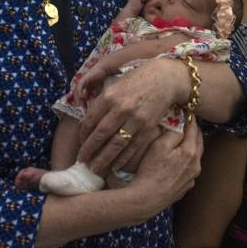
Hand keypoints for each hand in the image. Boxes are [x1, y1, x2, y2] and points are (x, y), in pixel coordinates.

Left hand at [77, 57, 181, 174]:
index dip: (83, 134)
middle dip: (89, 150)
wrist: (166, 78)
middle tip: (81, 161)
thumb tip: (88, 117)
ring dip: (103, 159)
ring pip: (115, 144)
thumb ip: (102, 99)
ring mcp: (135, 119)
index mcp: (109, 96)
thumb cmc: (139, 79)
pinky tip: (114, 167)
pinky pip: (133, 147)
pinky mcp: (148, 127)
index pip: (90, 120)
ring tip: (94, 169)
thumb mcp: (116, 83)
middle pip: (100, 134)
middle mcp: (121, 108)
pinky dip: (123, 159)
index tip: (80, 142)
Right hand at [127, 123, 203, 210]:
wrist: (147, 199)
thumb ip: (173, 132)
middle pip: (199, 141)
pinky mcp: (186, 186)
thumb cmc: (151, 171)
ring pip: (196, 155)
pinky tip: (179, 158)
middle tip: (188, 120)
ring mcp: (192, 177)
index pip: (194, 128)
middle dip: (194, 130)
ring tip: (185, 137)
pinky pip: (191, 168)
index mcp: (190, 151)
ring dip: (192, 144)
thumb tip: (181, 121)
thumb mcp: (160, 146)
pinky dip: (188, 159)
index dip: (190, 118)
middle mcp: (196, 164)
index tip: (187, 110)